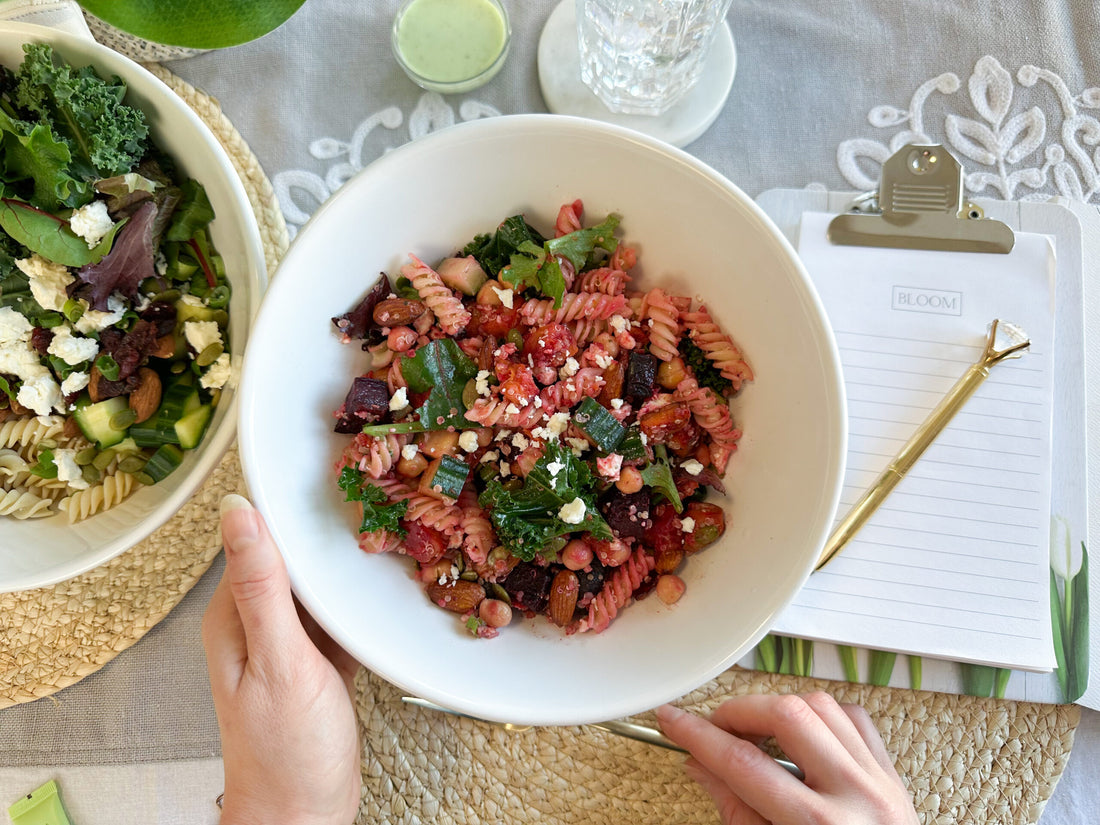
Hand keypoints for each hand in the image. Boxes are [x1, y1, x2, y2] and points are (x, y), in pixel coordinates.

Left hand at [202, 494, 361, 824]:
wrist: (304, 815)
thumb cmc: (286, 751)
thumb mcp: (279, 661)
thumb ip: (263, 587)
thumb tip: (238, 511)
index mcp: (233, 615)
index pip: (257, 536)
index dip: (291, 502)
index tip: (328, 469)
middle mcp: (256, 621)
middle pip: (293, 556)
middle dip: (329, 528)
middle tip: (379, 492)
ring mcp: (288, 640)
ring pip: (319, 583)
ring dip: (347, 564)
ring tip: (392, 526)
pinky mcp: (316, 658)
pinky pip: (337, 613)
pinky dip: (358, 600)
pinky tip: (386, 585)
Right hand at [657, 693, 918, 824]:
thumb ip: (735, 810)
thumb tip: (699, 764)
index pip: (743, 764)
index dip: (698, 736)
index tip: (673, 721)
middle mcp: (854, 796)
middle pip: (788, 717)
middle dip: (741, 711)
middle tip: (716, 725)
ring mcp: (879, 782)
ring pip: (823, 707)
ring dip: (780, 709)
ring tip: (756, 729)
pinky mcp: (892, 775)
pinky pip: (855, 720)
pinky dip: (822, 715)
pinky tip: (802, 731)